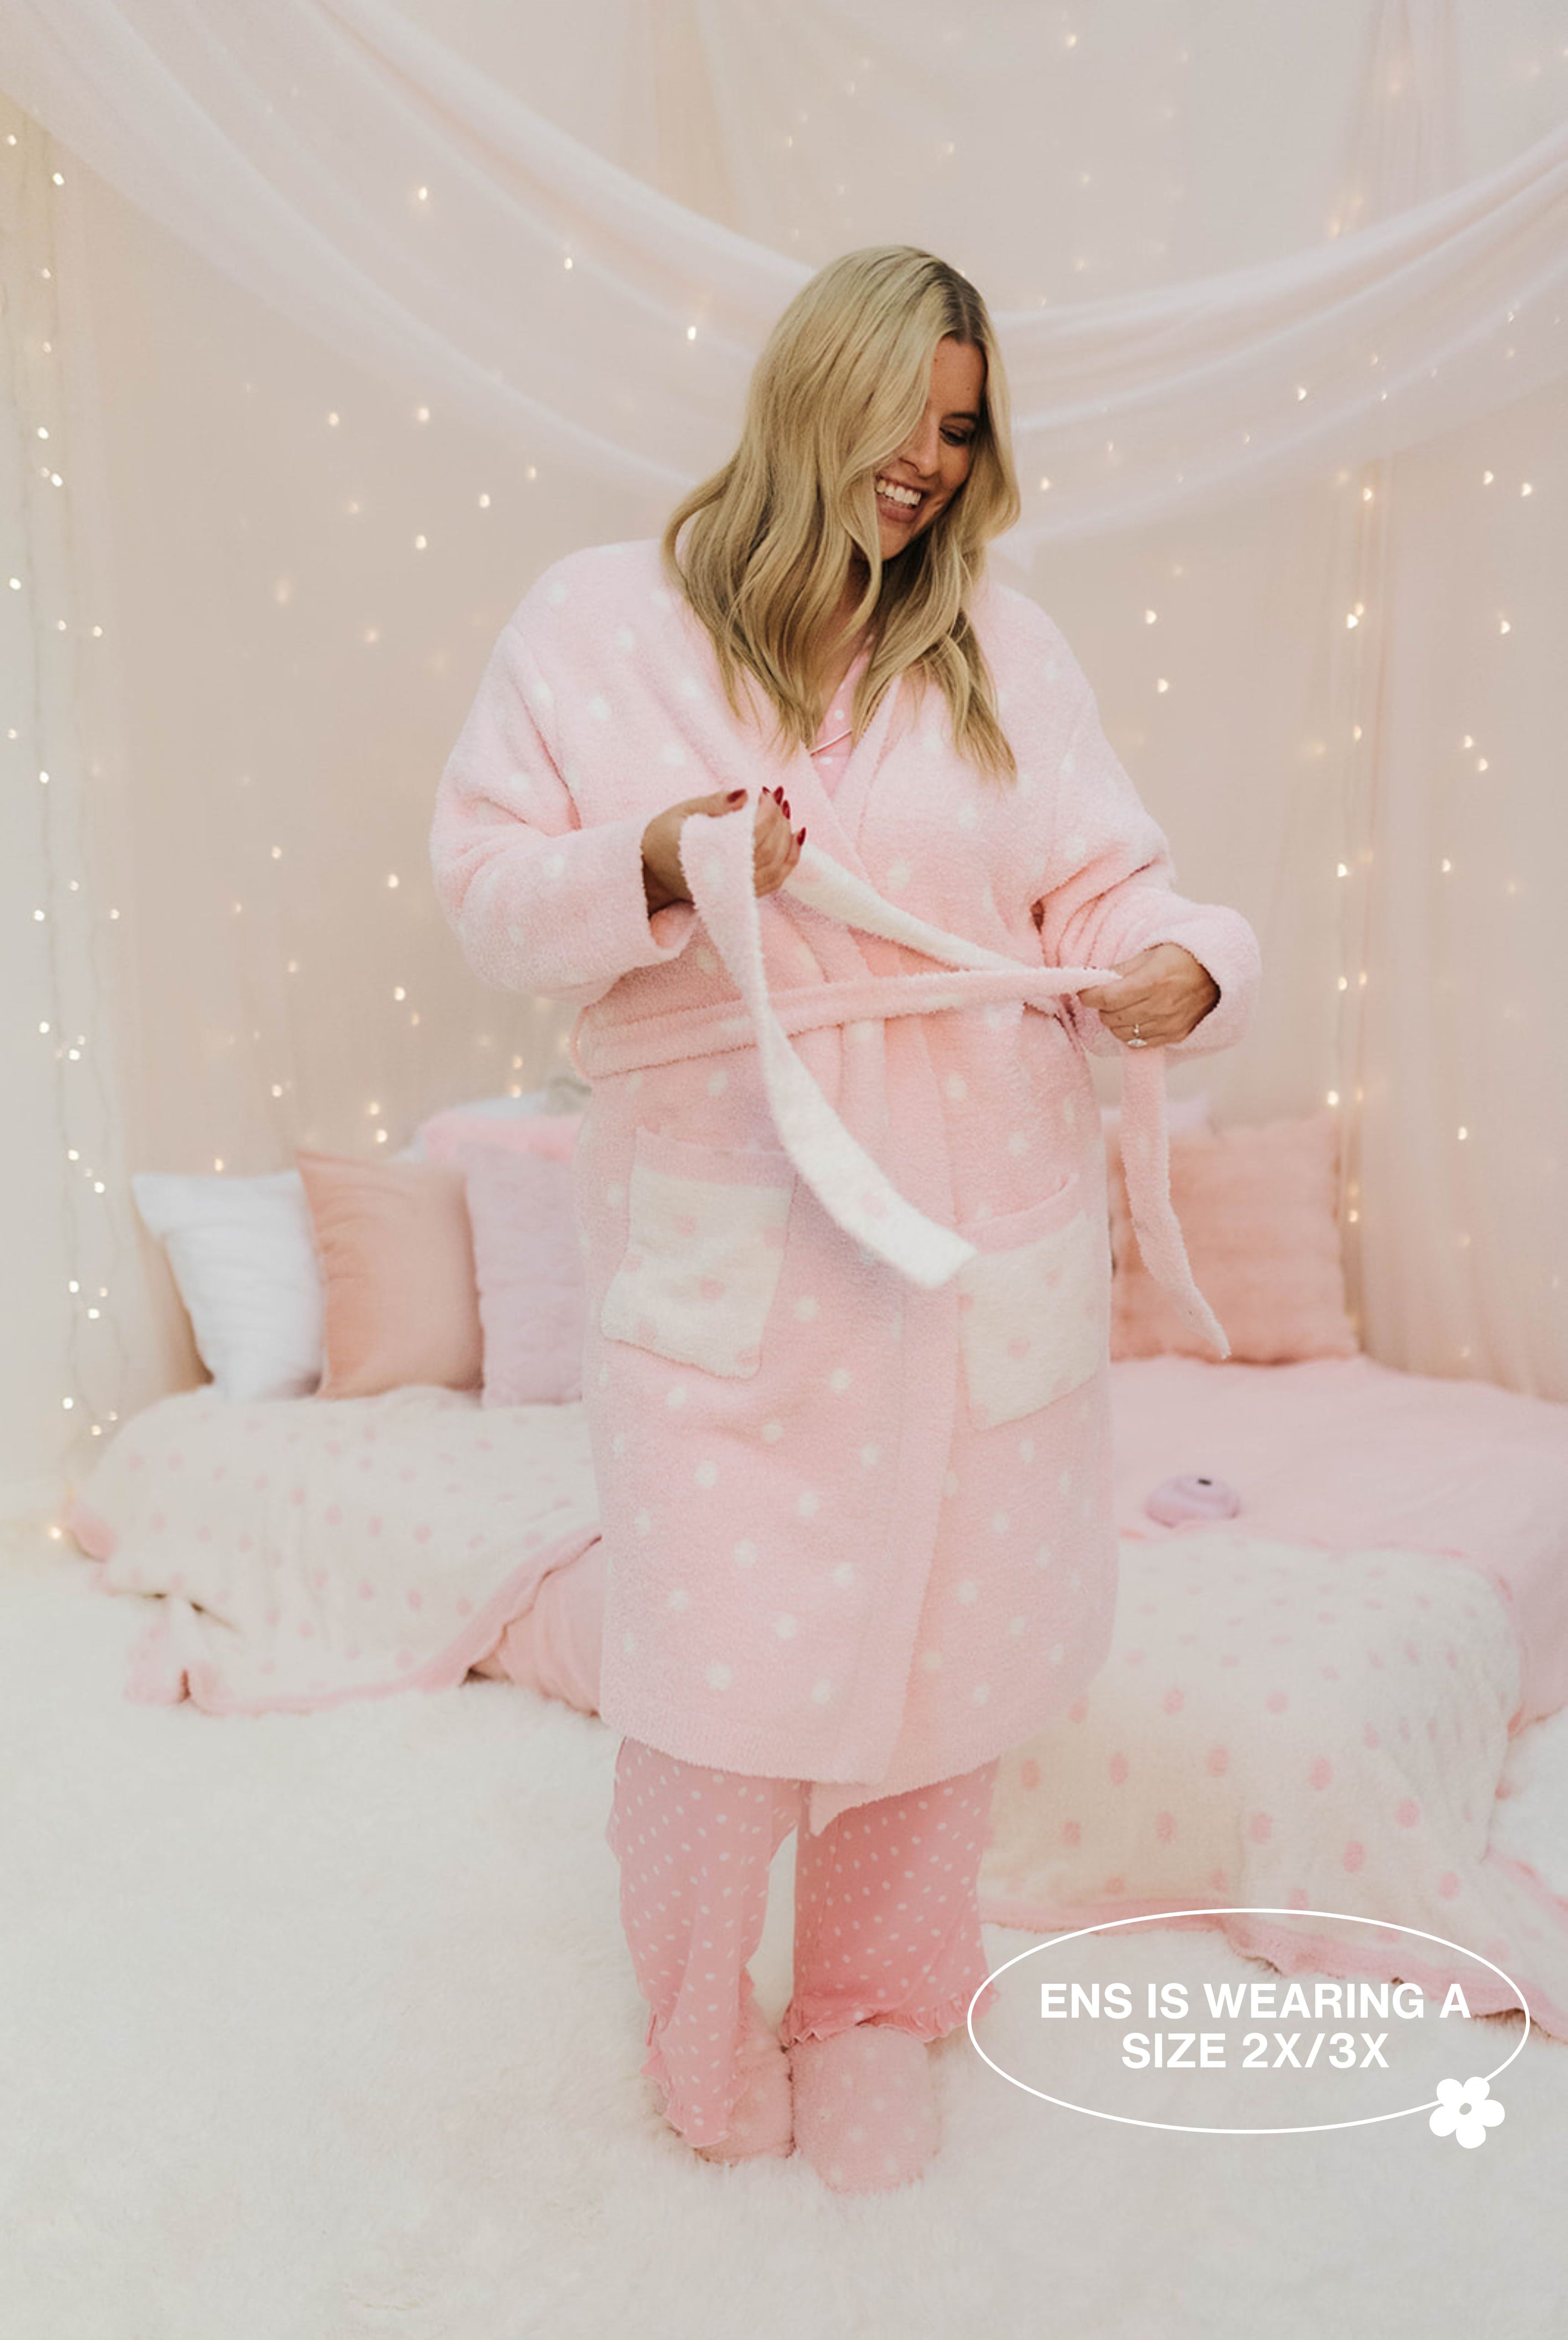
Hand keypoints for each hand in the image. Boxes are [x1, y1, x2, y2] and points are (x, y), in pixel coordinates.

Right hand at [641, 786, 805, 914]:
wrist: (652, 872)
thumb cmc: (666, 837)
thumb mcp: (682, 812)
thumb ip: (714, 802)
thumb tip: (746, 793)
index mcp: (706, 856)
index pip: (752, 837)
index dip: (767, 813)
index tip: (768, 792)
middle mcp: (723, 880)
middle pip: (768, 853)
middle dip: (780, 822)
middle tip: (778, 798)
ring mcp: (734, 892)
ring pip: (776, 870)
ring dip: (788, 839)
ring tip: (787, 813)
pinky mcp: (741, 897)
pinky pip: (774, 882)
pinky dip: (790, 860)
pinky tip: (796, 837)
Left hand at [1077, 941, 1218, 1047]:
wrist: (1217, 972)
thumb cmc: (1181, 958)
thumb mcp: (1149, 955)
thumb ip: (1120, 970)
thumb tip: (1094, 982)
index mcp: (1152, 981)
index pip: (1107, 997)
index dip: (1090, 996)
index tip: (1086, 992)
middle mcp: (1160, 1006)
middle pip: (1111, 1017)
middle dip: (1103, 1007)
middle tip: (1107, 997)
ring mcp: (1168, 1024)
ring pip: (1121, 1034)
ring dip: (1115, 1022)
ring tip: (1122, 1008)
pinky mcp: (1175, 1035)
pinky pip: (1139, 1042)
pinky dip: (1130, 1033)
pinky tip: (1135, 1019)